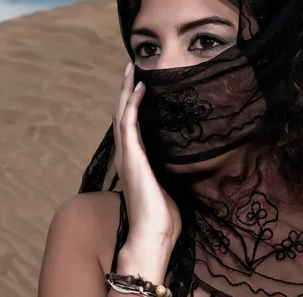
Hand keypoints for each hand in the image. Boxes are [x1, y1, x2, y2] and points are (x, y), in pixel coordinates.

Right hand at [112, 63, 181, 251]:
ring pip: (121, 113)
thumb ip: (166, 170)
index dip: (131, 103)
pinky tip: (141, 88)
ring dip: (127, 90)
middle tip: (131, 69)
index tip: (138, 84)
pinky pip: (129, 122)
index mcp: (133, 161)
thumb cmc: (162, 216)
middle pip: (121, 114)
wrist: (152, 233)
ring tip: (132, 70)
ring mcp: (126, 154)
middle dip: (126, 90)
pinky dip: (132, 103)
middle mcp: (125, 154)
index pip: (129, 125)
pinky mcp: (131, 156)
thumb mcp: (166, 186)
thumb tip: (181, 161)